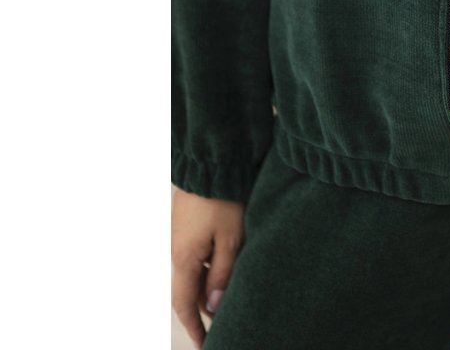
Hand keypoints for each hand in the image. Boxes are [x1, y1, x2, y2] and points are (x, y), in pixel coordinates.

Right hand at [171, 186, 245, 347]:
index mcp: (183, 259)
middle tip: (222, 320)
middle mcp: (176, 250)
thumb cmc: (222, 198)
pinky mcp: (187, 223)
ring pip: (194, 271)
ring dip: (208, 284)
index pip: (184, 304)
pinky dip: (209, 265)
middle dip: (203, 307)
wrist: (211, 161)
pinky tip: (226, 264)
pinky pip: (196, 253)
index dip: (194, 326)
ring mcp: (180, 236)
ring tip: (229, 294)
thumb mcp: (230, 238)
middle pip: (188, 289)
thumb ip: (223, 273)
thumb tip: (213, 304)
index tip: (204, 343)